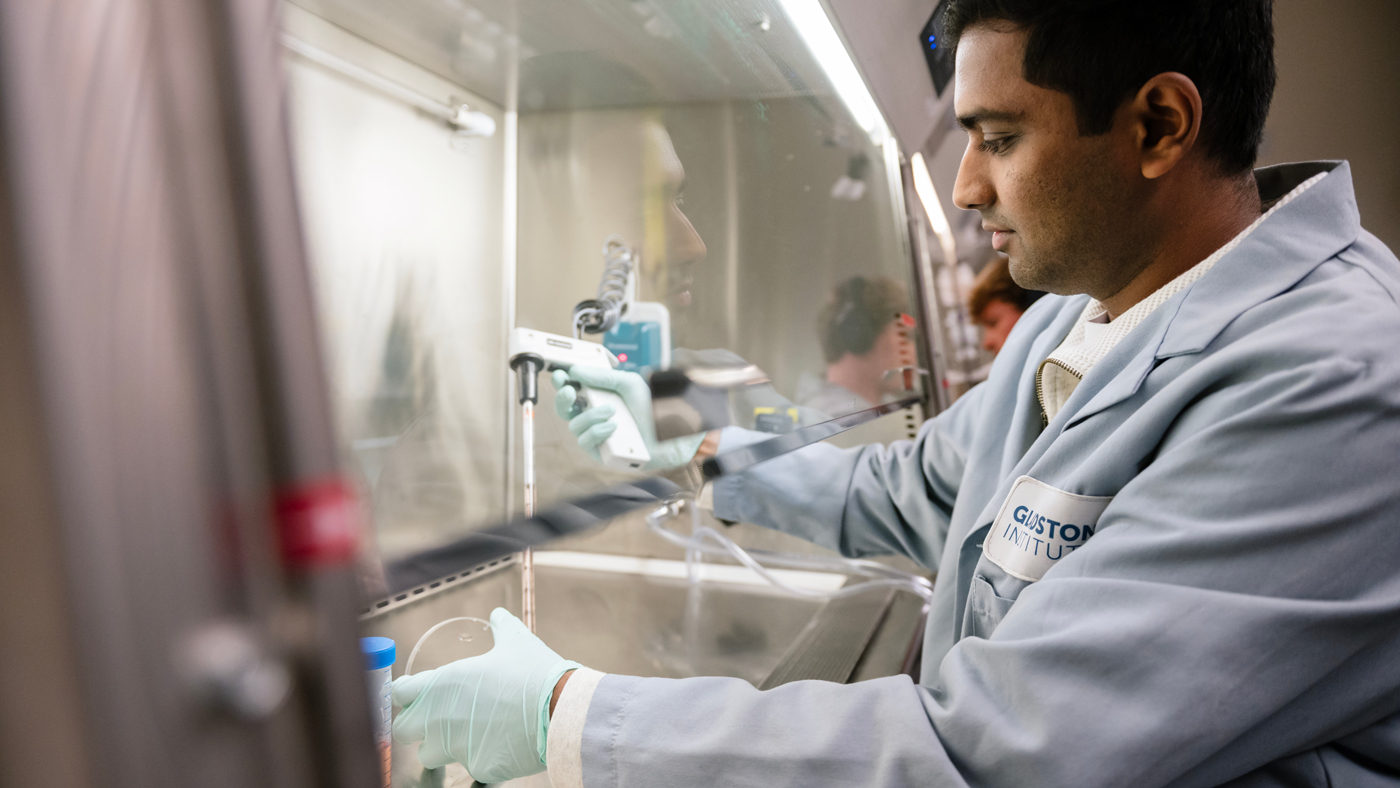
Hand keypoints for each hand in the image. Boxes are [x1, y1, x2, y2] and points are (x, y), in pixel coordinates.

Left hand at [391, 608, 578, 783]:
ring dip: (441, 746)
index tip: (417, 693)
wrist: (560, 709)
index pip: (400, 693)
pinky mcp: (477, 767)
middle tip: (438, 718)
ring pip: (429, 754)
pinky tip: (498, 744)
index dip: (408, 693)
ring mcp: (456, 746)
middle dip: (417, 725)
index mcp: (443, 683)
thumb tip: (498, 615)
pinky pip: (468, 765)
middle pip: (404, 730)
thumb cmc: (535, 673)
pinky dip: (479, 756)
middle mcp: (441, 717)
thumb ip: (501, 627)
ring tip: (467, 734)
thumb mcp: (517, 641)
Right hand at [551, 367, 704, 470]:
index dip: (561, 383)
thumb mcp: (628, 384)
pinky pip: (586, 442)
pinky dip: (598, 432)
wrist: (669, 434)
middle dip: (563, 399)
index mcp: (599, 398)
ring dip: (590, 416)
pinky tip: (614, 427)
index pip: (572, 390)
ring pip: (574, 425)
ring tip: (611, 412)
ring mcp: (597, 435)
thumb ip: (602, 376)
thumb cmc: (652, 409)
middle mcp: (595, 416)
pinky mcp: (601, 452)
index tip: (560, 375)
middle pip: (564, 409)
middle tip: (571, 391)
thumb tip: (576, 371)